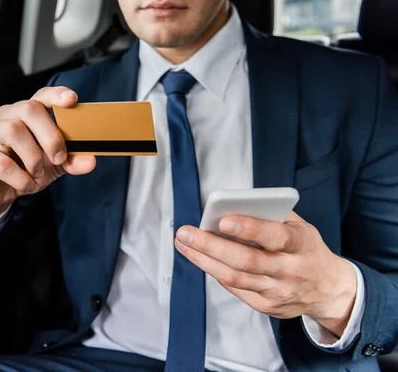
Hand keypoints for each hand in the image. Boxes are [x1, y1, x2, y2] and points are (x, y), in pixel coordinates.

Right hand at [0, 86, 95, 226]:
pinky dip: (20, 178)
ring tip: (38, 174)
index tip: (72, 100)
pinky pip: (1, 162)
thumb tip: (90, 161)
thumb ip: (71, 161)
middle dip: (50, 135)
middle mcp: (7, 116)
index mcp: (27, 114)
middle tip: (59, 158)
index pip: (41, 96)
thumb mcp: (53, 166)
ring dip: (33, 157)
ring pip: (13, 130)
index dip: (56, 95)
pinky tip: (26, 185)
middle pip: (29, 109)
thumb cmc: (25, 169)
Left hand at [174, 212, 357, 337]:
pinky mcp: (267, 306)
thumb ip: (271, 215)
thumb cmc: (305, 248)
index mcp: (301, 245)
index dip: (249, 229)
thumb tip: (232, 206)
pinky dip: (215, 271)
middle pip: (246, 261)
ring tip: (183, 244)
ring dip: (204, 260)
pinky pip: (235, 288)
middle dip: (211, 246)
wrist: (329, 289)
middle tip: (185, 233)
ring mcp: (278, 292)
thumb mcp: (300, 226)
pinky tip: (201, 258)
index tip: (223, 219)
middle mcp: (290, 271)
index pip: (276, 237)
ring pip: (234, 278)